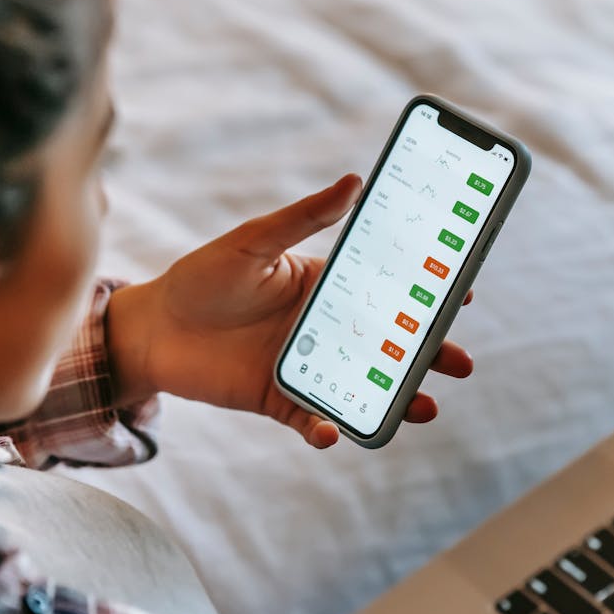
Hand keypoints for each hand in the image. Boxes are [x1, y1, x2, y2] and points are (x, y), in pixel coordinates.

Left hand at [105, 175, 474, 447]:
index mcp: (324, 287)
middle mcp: (323, 329)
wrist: (150, 330)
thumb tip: (355, 182)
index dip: (426, 295)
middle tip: (462, 363)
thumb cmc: (201, 277)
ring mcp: (305, 368)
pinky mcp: (278, 401)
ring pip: (363, 388)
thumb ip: (303, 219)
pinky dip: (326, 429)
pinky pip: (312, 418)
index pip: (387, 290)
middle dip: (429, 355)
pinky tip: (332, 431)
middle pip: (389, 345)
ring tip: (424, 406)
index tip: (463, 295)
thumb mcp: (252, 242)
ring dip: (395, 399)